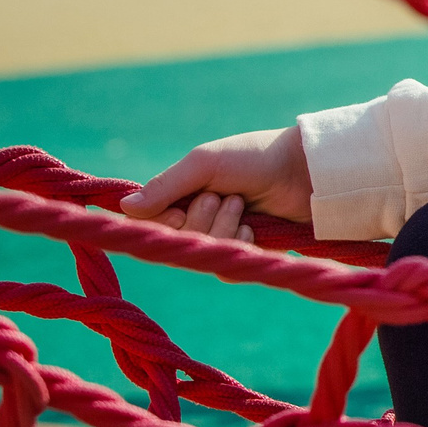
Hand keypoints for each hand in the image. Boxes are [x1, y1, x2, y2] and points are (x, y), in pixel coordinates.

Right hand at [120, 126, 310, 241]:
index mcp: (182, 194)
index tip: (185, 202)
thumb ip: (165, 186)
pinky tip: (253, 229)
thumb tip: (123, 210)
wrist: (304, 171)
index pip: (151, 223)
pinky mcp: (243, 254)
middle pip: (176, 240)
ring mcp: (221, 236)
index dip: (166, 220)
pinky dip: (238, 245)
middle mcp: (197, 217)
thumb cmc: (255, 158)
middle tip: (224, 196)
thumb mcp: (205, 163)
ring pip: (201, 253)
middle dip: (201, 217)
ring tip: (242, 205)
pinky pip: (224, 268)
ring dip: (223, 228)